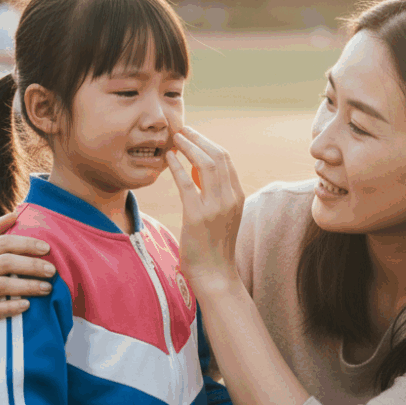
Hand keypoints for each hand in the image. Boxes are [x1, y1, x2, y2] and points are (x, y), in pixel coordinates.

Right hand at [0, 212, 55, 350]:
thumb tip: (15, 214)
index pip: (4, 243)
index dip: (27, 244)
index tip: (48, 249)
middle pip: (6, 262)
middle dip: (33, 266)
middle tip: (53, 271)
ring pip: (2, 285)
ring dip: (28, 286)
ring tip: (47, 288)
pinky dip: (11, 307)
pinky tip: (27, 306)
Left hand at [165, 126, 244, 292]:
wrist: (215, 275)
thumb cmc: (214, 247)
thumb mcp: (223, 216)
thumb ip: (216, 195)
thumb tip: (200, 174)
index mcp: (237, 197)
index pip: (226, 160)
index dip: (208, 143)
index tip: (194, 136)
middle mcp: (229, 198)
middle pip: (217, 156)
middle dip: (199, 138)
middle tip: (183, 129)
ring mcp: (215, 207)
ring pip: (205, 164)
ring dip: (189, 146)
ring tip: (175, 138)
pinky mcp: (197, 216)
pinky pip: (186, 183)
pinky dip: (177, 166)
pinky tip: (168, 158)